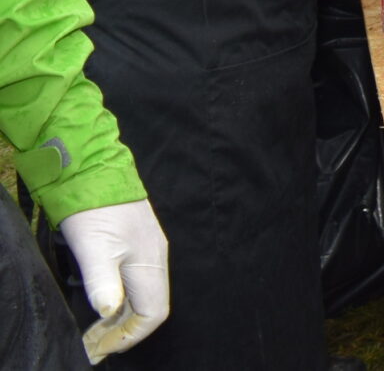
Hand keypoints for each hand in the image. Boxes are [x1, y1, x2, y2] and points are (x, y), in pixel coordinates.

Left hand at [59, 199, 169, 357]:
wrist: (95, 171)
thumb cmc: (96, 211)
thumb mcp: (93, 248)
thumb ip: (103, 281)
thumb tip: (109, 312)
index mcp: (151, 262)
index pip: (154, 313)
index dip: (130, 336)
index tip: (101, 346)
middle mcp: (157, 258)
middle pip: (150, 307)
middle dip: (124, 331)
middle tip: (92, 343)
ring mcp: (150, 249)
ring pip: (143, 295)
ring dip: (121, 317)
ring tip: (94, 329)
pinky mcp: (139, 243)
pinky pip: (137, 282)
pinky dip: (121, 301)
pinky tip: (102, 302)